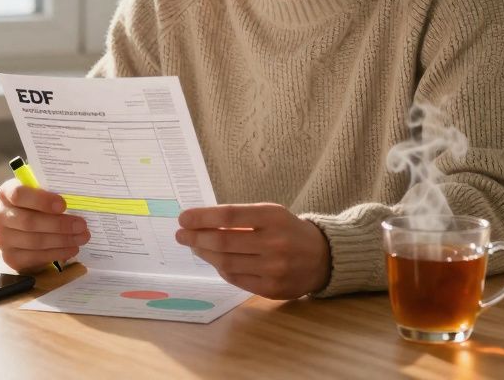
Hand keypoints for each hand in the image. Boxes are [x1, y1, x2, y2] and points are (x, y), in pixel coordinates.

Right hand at [0, 179, 89, 273]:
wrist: (18, 232)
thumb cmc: (33, 208)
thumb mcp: (38, 195)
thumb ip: (50, 194)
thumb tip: (76, 202)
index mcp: (5, 193)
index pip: (18, 194)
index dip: (41, 200)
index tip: (63, 205)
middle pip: (29, 221)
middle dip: (59, 224)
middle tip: (81, 225)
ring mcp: (2, 238)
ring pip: (35, 241)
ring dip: (62, 240)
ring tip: (82, 237)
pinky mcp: (10, 257)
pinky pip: (36, 256)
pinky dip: (57, 253)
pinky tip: (71, 248)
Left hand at [176, 203, 330, 299]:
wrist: (322, 257)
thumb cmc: (287, 230)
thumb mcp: (270, 214)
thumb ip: (239, 218)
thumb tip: (200, 223)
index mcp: (273, 217)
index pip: (229, 217)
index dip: (202, 218)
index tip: (183, 218)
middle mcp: (274, 243)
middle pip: (224, 242)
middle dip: (196, 238)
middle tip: (181, 235)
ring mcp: (274, 269)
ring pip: (226, 263)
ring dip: (205, 254)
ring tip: (194, 247)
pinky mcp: (272, 289)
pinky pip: (236, 279)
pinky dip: (221, 269)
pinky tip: (214, 261)